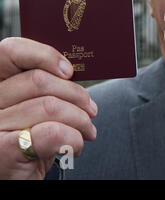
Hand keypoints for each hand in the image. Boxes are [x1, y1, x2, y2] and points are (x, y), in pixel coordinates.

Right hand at [0, 37, 97, 179]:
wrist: (17, 180)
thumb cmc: (31, 143)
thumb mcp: (33, 110)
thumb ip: (44, 88)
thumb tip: (72, 70)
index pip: (10, 50)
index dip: (43, 54)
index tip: (69, 70)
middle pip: (39, 80)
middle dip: (76, 95)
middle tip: (91, 110)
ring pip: (50, 106)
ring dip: (80, 120)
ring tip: (86, 131)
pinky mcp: (2, 150)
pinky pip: (52, 132)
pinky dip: (73, 139)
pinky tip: (74, 147)